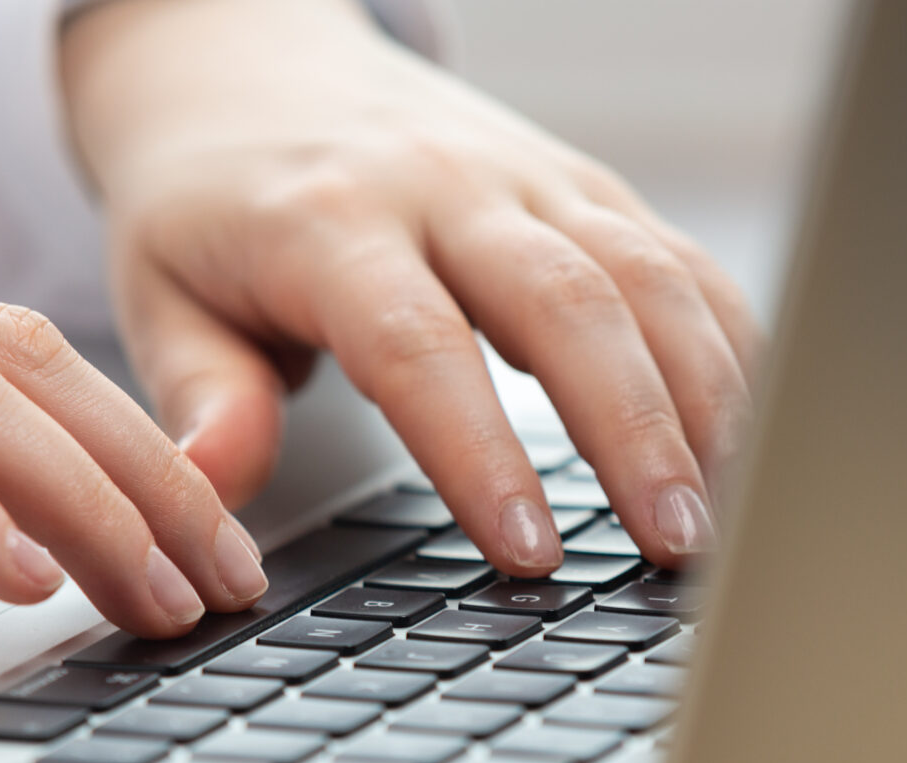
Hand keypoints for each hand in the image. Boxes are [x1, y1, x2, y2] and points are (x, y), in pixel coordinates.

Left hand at [62, 0, 759, 572]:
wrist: (248, 66)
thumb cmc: (206, 200)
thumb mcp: (163, 296)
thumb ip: (203, 396)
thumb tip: (213, 492)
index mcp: (329, 220)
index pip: (419, 345)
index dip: (480, 452)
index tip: (527, 552)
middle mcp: (443, 186)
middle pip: (567, 302)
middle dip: (634, 431)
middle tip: (674, 544)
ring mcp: (525, 176)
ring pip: (644, 274)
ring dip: (701, 393)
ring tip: (727, 508)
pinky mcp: (577, 183)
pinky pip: (673, 256)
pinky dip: (723, 339)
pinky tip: (744, 425)